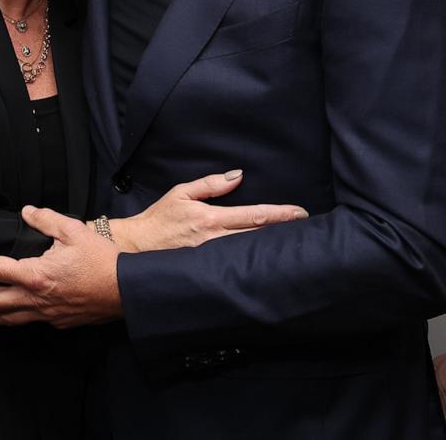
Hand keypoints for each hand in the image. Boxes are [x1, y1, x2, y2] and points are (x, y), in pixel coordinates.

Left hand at [0, 205, 120, 327]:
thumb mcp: (74, 231)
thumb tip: (27, 211)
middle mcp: (34, 299)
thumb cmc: (102, 261)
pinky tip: (4, 317)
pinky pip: (26, 322)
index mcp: (34, 274)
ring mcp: (45, 314)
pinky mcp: (57, 322)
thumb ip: (46, 219)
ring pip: (5, 318)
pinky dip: (8, 320)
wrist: (127, 292)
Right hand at [109, 170, 307, 252]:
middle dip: (284, 231)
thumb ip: (211, 184)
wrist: (137, 247)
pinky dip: (254, 258)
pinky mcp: (209, 269)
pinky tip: (267, 258)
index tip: (300, 213)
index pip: (254, 214)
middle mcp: (215, 240)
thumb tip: (238, 177)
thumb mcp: (181, 193)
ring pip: (250, 251)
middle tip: (307, 227)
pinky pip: (237, 262)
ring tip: (293, 241)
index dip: (280, 214)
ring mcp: (213, 258)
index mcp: (211, 218)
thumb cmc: (159, 218)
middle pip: (258, 235)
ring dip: (272, 245)